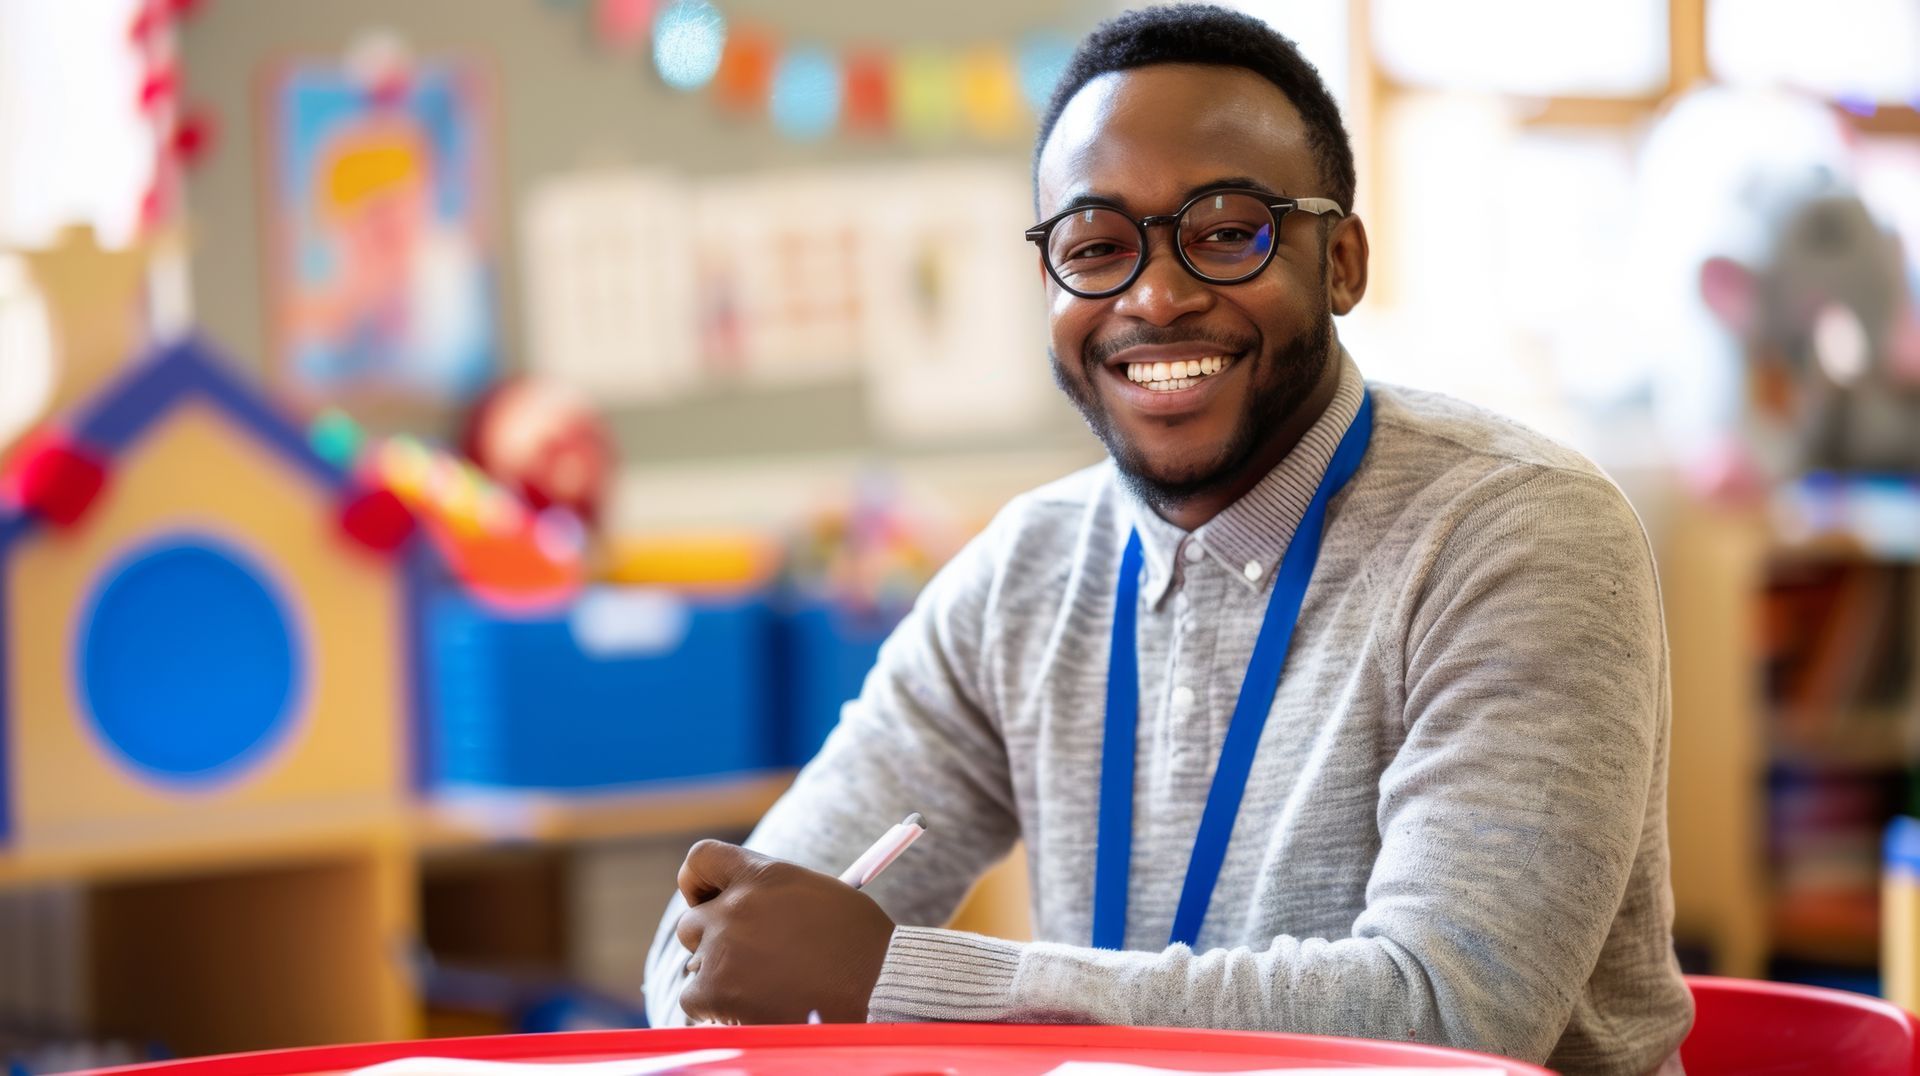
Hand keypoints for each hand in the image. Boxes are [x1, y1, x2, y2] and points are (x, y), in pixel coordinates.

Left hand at [674, 840, 895, 1023]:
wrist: (877, 991)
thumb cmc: (861, 948)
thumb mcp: (818, 898)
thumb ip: (774, 898)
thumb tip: (747, 913)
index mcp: (764, 875)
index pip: (701, 859)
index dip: (697, 883)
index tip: (705, 901)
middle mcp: (736, 906)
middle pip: (692, 922)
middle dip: (711, 943)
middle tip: (742, 962)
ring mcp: (722, 947)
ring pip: (697, 964)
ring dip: (720, 978)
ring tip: (764, 991)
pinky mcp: (714, 990)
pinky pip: (695, 999)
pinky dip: (717, 1009)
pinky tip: (754, 1010)